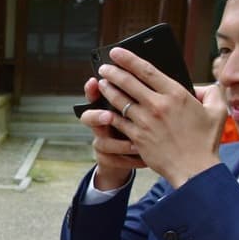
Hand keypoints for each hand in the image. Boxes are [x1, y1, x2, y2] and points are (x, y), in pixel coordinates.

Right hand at [79, 76, 145, 190]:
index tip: (94, 82)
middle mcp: (100, 124)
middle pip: (88, 118)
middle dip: (97, 116)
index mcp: (107, 107)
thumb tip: (150, 79)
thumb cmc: (141, 123)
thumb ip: (139, 95)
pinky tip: (144, 159)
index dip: (91, 89)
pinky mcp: (106, 159)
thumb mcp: (139, 107)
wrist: (138, 152)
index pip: (94, 95)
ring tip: (136, 145)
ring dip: (120, 144)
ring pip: (102, 143)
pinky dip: (130, 159)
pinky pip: (114, 160)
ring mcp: (102, 142)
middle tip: (109, 116)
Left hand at [96, 47, 225, 187]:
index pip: (147, 70)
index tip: (117, 52)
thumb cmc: (206, 141)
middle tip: (104, 67)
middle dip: (112, 72)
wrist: (195, 169)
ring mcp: (145, 122)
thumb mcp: (217, 111)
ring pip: (120, 100)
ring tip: (101, 83)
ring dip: (108, 89)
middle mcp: (158, 105)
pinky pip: (118, 121)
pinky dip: (109, 113)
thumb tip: (202, 86)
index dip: (129, 58)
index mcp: (176, 94)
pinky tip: (104, 108)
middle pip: (128, 82)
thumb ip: (211, 92)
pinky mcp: (137, 137)